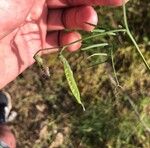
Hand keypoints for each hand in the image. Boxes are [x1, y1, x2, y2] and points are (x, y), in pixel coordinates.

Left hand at [0, 0, 127, 88]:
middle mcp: (32, 5)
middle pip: (68, 2)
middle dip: (91, 3)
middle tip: (114, 6)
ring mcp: (33, 26)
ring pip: (64, 22)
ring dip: (81, 22)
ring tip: (90, 24)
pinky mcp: (33, 47)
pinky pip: (56, 42)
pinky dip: (68, 41)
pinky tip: (73, 42)